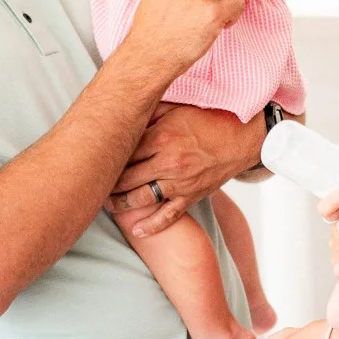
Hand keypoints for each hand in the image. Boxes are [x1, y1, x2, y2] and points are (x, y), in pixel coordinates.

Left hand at [109, 106, 264, 234]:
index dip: (108, 156)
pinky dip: (151, 226)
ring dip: (120, 204)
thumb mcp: (178, 108)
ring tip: (107, 204)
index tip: (96, 159)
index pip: (124, 151)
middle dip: (107, 183)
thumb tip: (126, 116)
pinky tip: (136, 230)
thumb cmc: (211, 119)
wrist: (245, 137)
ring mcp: (180, 182)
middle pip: (126, 177)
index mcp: (162, 136)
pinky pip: (168, 216)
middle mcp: (168, 161)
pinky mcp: (192, 196)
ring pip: (140, 199)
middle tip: (94, 184)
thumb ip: (150, 113)